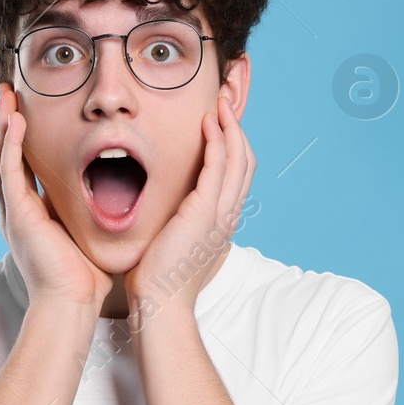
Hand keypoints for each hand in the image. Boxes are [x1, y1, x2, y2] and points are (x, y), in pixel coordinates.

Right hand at [0, 85, 112, 314]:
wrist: (73, 304)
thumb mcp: (84, 228)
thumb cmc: (84, 274)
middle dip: (1, 117)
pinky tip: (14, 120)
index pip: (20, 158)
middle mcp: (16, 206)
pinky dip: (10, 145)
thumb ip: (86, 207)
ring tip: (4, 92)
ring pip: (0, 156)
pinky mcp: (18, 216)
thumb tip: (110, 187)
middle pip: (2, 151)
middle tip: (0, 83)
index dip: (17, 129)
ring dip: (2, 122)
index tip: (19, 98)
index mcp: (30, 208)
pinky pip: (9, 173)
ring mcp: (13, 211)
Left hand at [123, 93, 252, 315]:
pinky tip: (208, 123)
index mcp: (221, 222)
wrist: (159, 303)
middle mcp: (227, 215)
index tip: (220, 120)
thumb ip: (177, 222)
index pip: (237, 174)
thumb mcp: (173, 243)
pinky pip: (218, 167)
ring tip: (221, 102)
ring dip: (230, 126)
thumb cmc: (158, 279)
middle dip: (237, 127)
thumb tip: (166, 211)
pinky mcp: (205, 212)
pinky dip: (217, 141)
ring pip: (238, 159)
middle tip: (225, 101)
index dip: (233, 144)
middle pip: (245, 161)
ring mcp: (220, 214)